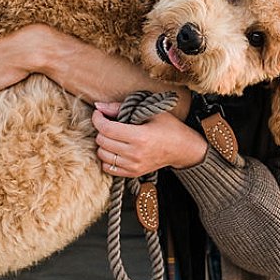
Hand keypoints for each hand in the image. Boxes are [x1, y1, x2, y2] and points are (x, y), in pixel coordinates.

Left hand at [92, 108, 207, 176]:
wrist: (182, 149)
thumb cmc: (168, 127)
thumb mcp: (149, 111)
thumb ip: (120, 108)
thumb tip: (99, 106)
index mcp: (140, 136)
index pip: (107, 129)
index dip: (97, 119)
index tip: (98, 113)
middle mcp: (135, 153)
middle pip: (102, 141)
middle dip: (100, 130)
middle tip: (107, 122)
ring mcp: (134, 166)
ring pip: (102, 155)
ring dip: (103, 144)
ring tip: (112, 136)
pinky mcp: (133, 173)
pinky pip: (108, 168)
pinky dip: (107, 158)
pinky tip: (115, 149)